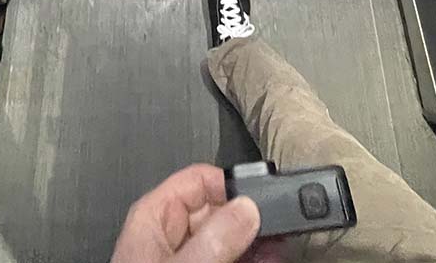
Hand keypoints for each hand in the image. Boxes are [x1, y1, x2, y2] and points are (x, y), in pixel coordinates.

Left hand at [110, 164, 278, 261]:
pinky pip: (231, 262)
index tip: (263, 203)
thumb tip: (246, 210)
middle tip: (279, 232)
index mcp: (155, 218)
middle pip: (222, 211)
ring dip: (258, 246)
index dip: (233, 187)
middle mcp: (173, 236)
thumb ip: (213, 242)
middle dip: (252, 221)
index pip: (200, 181)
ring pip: (232, 240)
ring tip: (279, 252)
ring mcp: (189, 259)